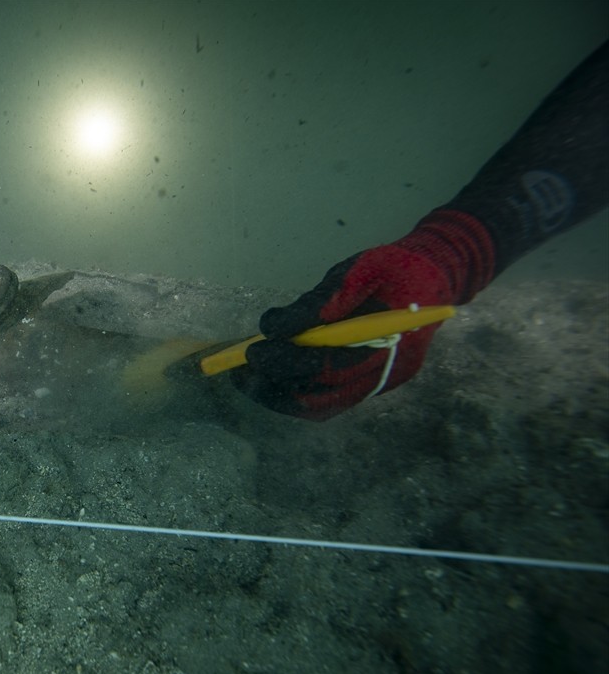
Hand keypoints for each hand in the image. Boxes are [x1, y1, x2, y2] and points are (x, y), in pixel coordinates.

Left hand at [231, 209, 494, 420]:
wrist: (434, 275)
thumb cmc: (398, 267)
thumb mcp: (363, 268)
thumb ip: (325, 298)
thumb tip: (280, 326)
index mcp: (393, 344)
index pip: (332, 366)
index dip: (289, 362)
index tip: (255, 352)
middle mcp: (387, 374)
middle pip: (322, 396)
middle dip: (276, 385)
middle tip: (239, 370)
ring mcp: (378, 384)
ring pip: (321, 406)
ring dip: (279, 396)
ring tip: (245, 378)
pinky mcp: (367, 384)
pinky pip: (327, 400)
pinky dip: (295, 394)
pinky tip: (268, 379)